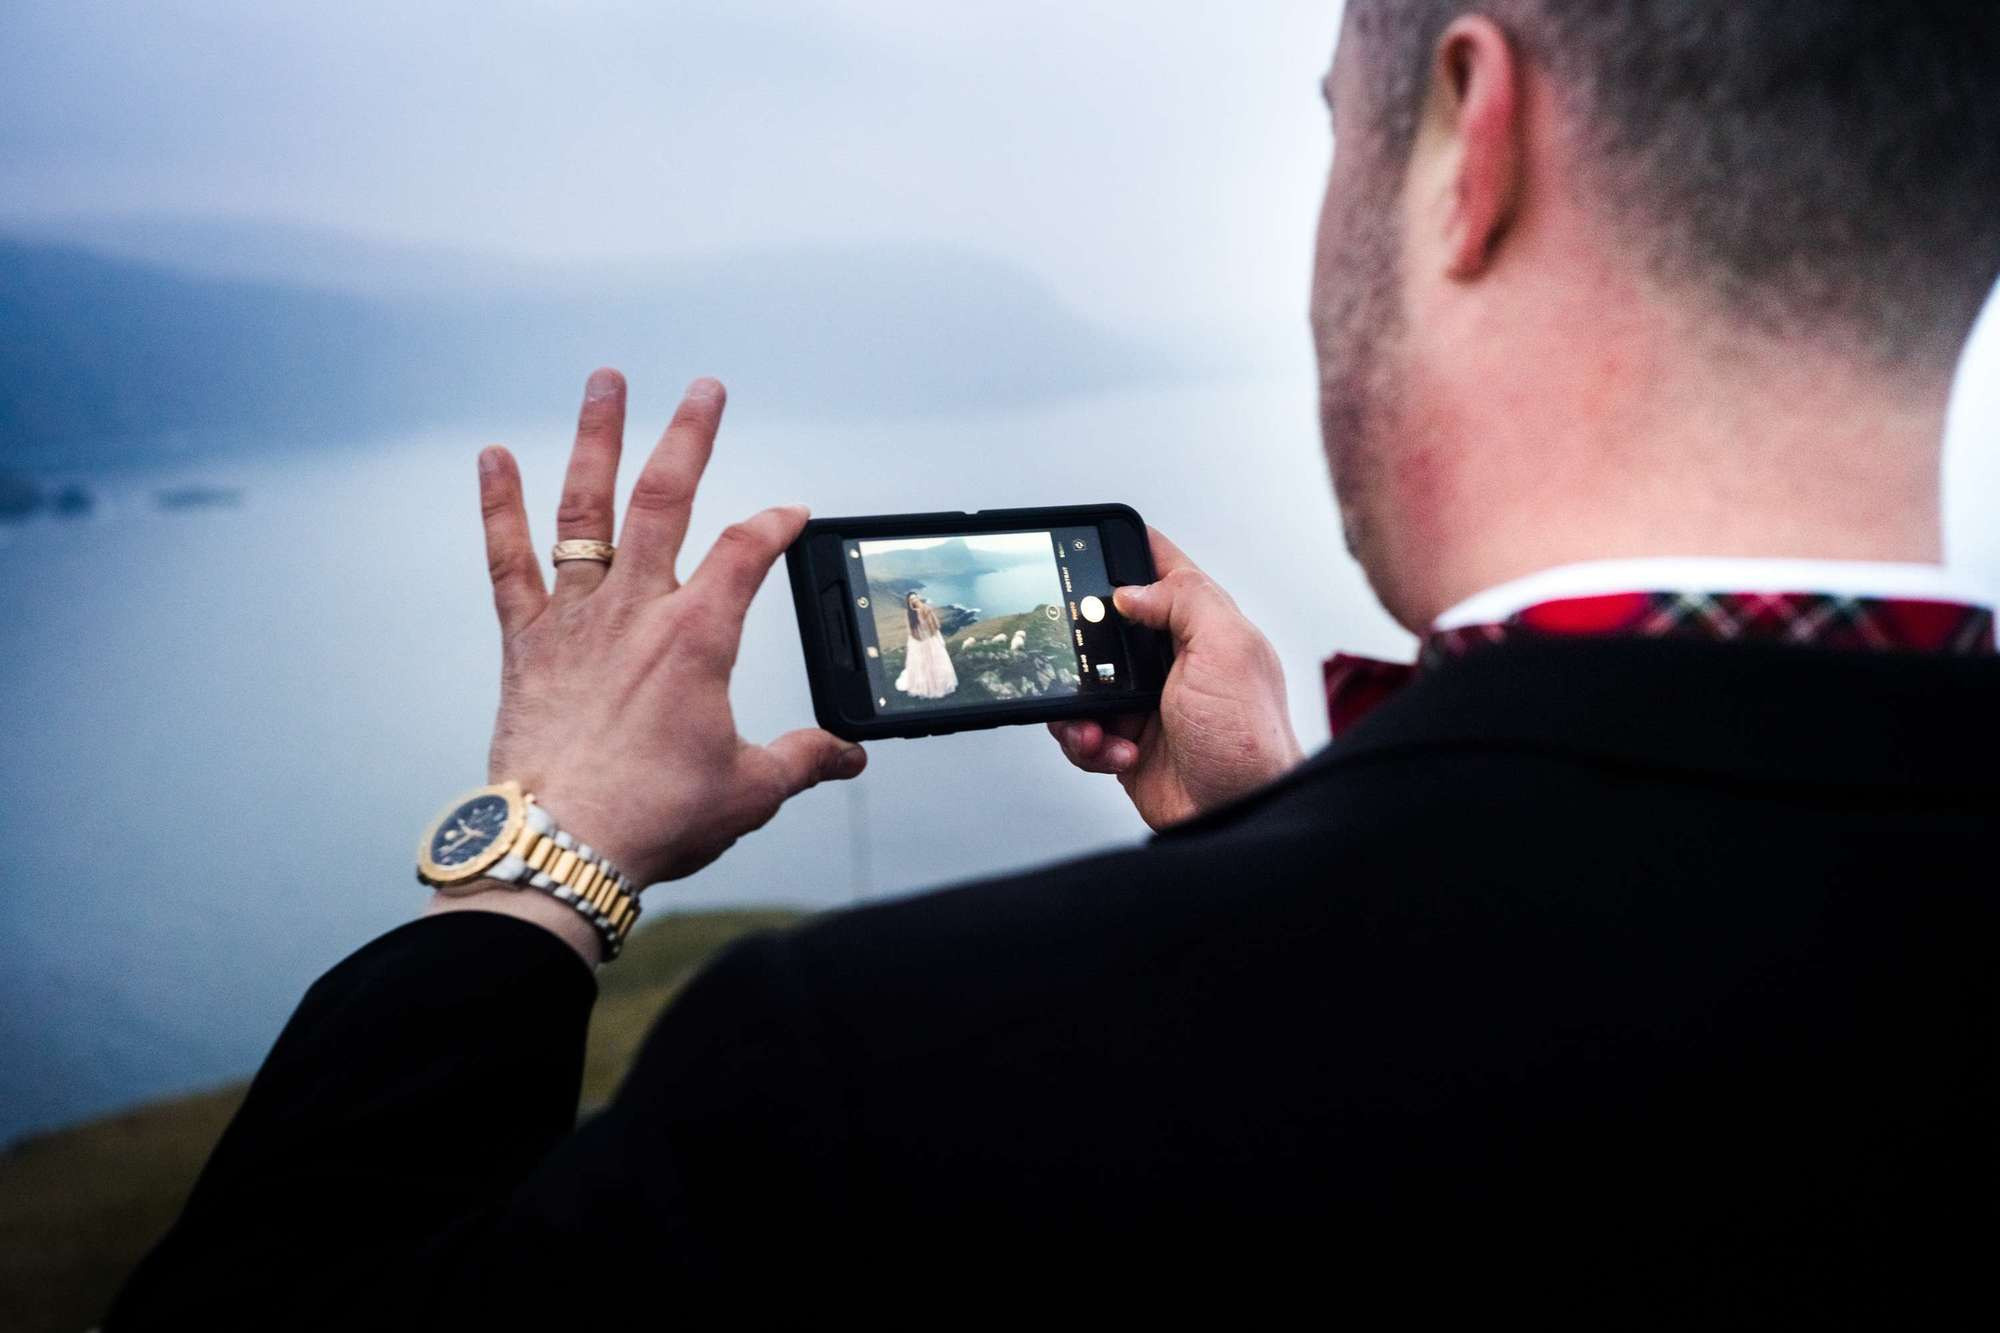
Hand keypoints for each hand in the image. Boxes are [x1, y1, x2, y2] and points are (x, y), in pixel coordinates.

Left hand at [472, 369, 866, 887]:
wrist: (561, 847)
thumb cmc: (653, 819)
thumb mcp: (750, 791)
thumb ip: (802, 761)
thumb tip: (847, 758)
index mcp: (697, 638)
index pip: (749, 552)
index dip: (777, 523)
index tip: (792, 514)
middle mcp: (636, 611)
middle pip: (666, 499)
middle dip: (690, 436)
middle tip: (705, 388)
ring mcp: (575, 619)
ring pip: (587, 510)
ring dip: (597, 441)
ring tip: (605, 383)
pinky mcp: (527, 642)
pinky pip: (509, 562)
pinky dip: (499, 507)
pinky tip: (493, 457)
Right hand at [1048, 529, 1301, 829]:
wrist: (1237, 815)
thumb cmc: (1251, 740)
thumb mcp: (1228, 650)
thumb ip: (1186, 602)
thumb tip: (1132, 590)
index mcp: (1204, 624)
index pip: (1161, 568)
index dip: (1126, 551)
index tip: (1088, 549)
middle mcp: (1174, 659)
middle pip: (1107, 627)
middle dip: (1082, 644)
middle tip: (1079, 659)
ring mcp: (1148, 702)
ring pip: (1085, 682)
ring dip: (1079, 707)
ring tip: (1096, 726)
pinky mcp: (1128, 741)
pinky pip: (1084, 731)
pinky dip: (1088, 744)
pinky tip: (1116, 753)